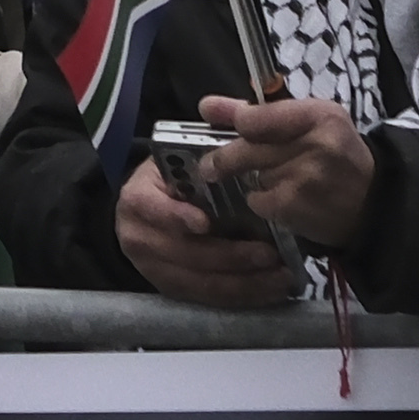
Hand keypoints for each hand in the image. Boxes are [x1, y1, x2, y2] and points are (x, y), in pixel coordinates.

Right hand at [113, 154, 295, 308]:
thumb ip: (205, 147)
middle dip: (231, 257)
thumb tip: (243, 120)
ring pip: (201, 284)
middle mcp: (138, 238)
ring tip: (281, 276)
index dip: (176, 217)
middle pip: (186, 254)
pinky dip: (242, 296)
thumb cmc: (172, 178)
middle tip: (269, 254)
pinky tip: (270, 290)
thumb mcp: (177, 157)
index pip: (152, 209)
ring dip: (245, 283)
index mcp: (137, 199)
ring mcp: (154, 269)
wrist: (147, 208)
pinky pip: (209, 300)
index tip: (205, 222)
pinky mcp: (172, 290)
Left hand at [203, 93, 380, 248]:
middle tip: (212, 165)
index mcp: (320, 115)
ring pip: (252, 175)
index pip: (257, 115)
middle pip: (247, 147)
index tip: (220, 122)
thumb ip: (260, 113)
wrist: (375, 203)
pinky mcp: (296, 207)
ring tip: (277, 180)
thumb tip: (206, 106)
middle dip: (224, 157)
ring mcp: (304, 178)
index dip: (236, 120)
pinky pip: (258, 200)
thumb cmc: (338, 155)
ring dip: (254, 178)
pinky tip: (282, 199)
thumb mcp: (312, 121)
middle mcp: (314, 145)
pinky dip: (262, 201)